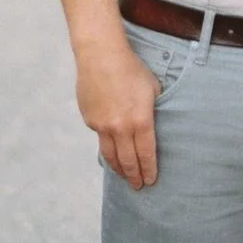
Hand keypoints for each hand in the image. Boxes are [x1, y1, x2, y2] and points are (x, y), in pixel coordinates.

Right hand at [75, 35, 160, 189]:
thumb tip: (151, 125)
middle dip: (134, 176)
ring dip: (118, 169)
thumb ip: (153, 110)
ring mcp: (102, 126)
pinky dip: (107, 144)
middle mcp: (121, 128)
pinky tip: (111, 147)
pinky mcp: (90, 120)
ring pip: (110, 156)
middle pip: (128, 161)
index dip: (149, 170)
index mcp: (141, 121)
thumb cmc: (132, 68)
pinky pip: (100, 137)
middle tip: (138, 186)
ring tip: (124, 176)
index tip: (151, 181)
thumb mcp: (153, 88)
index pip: (146, 154)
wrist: (101, 56)